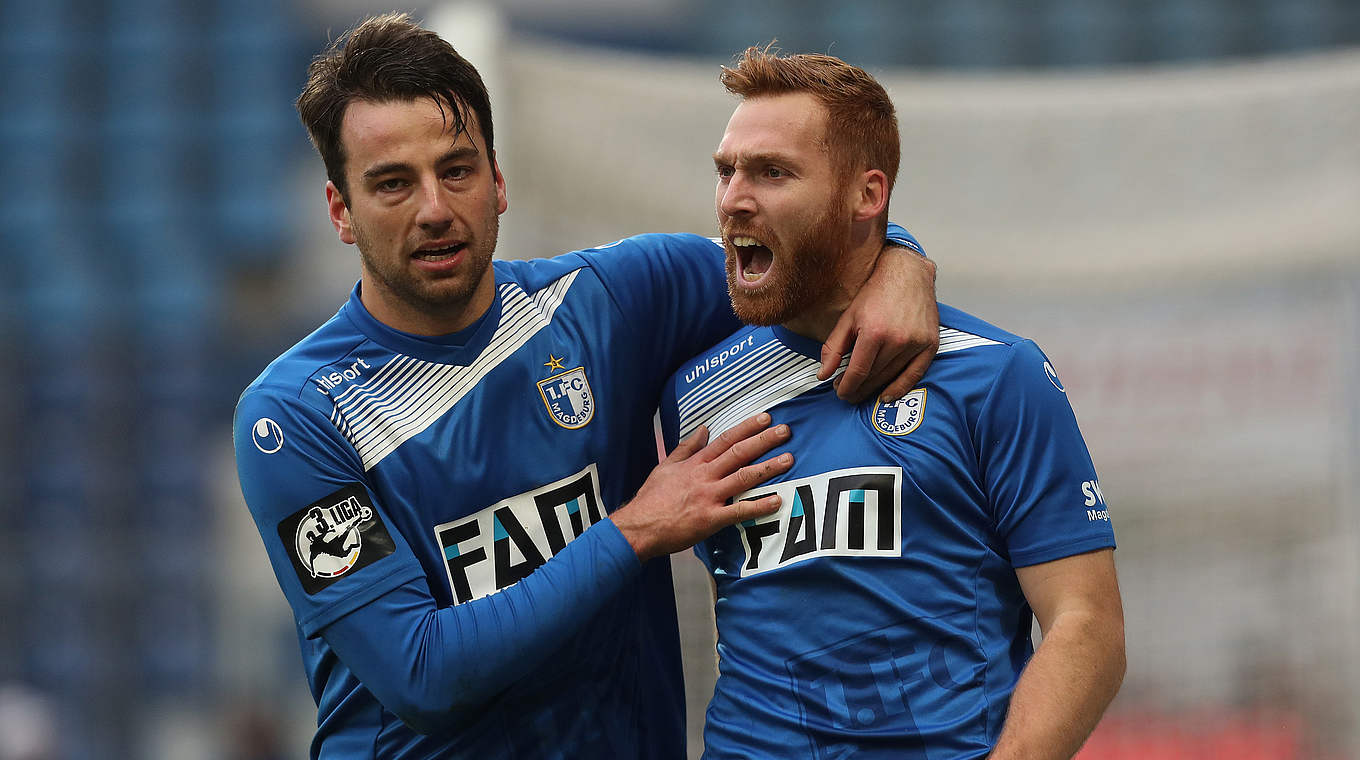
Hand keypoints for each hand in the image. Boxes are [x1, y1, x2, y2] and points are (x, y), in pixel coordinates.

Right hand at [612, 413, 792, 561]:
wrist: (639, 527)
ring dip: (768, 468)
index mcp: (695, 463)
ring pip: (743, 477)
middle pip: (738, 453)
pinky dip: (760, 505)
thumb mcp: (666, 466)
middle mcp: (704, 476)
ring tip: (789, 459)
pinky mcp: (711, 519)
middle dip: (764, 440)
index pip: (724, 440)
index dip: (746, 428)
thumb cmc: (651, 499)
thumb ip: (687, 447)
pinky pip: (740, 510)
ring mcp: (709, 496)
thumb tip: (704, 429)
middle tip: (786, 431)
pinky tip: (778, 500)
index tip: (765, 419)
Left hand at [819, 245, 938, 402]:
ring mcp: (916, 343)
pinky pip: (915, 374)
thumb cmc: (876, 293)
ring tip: (862, 391)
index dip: (846, 386)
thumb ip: (833, 348)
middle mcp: (898, 340)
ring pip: (891, 377)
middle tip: (847, 393)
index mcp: (874, 332)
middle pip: (874, 377)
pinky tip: (887, 396)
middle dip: (857, 389)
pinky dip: (901, 388)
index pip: (857, 372)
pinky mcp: (931, 344)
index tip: (839, 391)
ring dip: (874, 389)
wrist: (908, 274)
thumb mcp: (848, 318)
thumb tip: (823, 375)